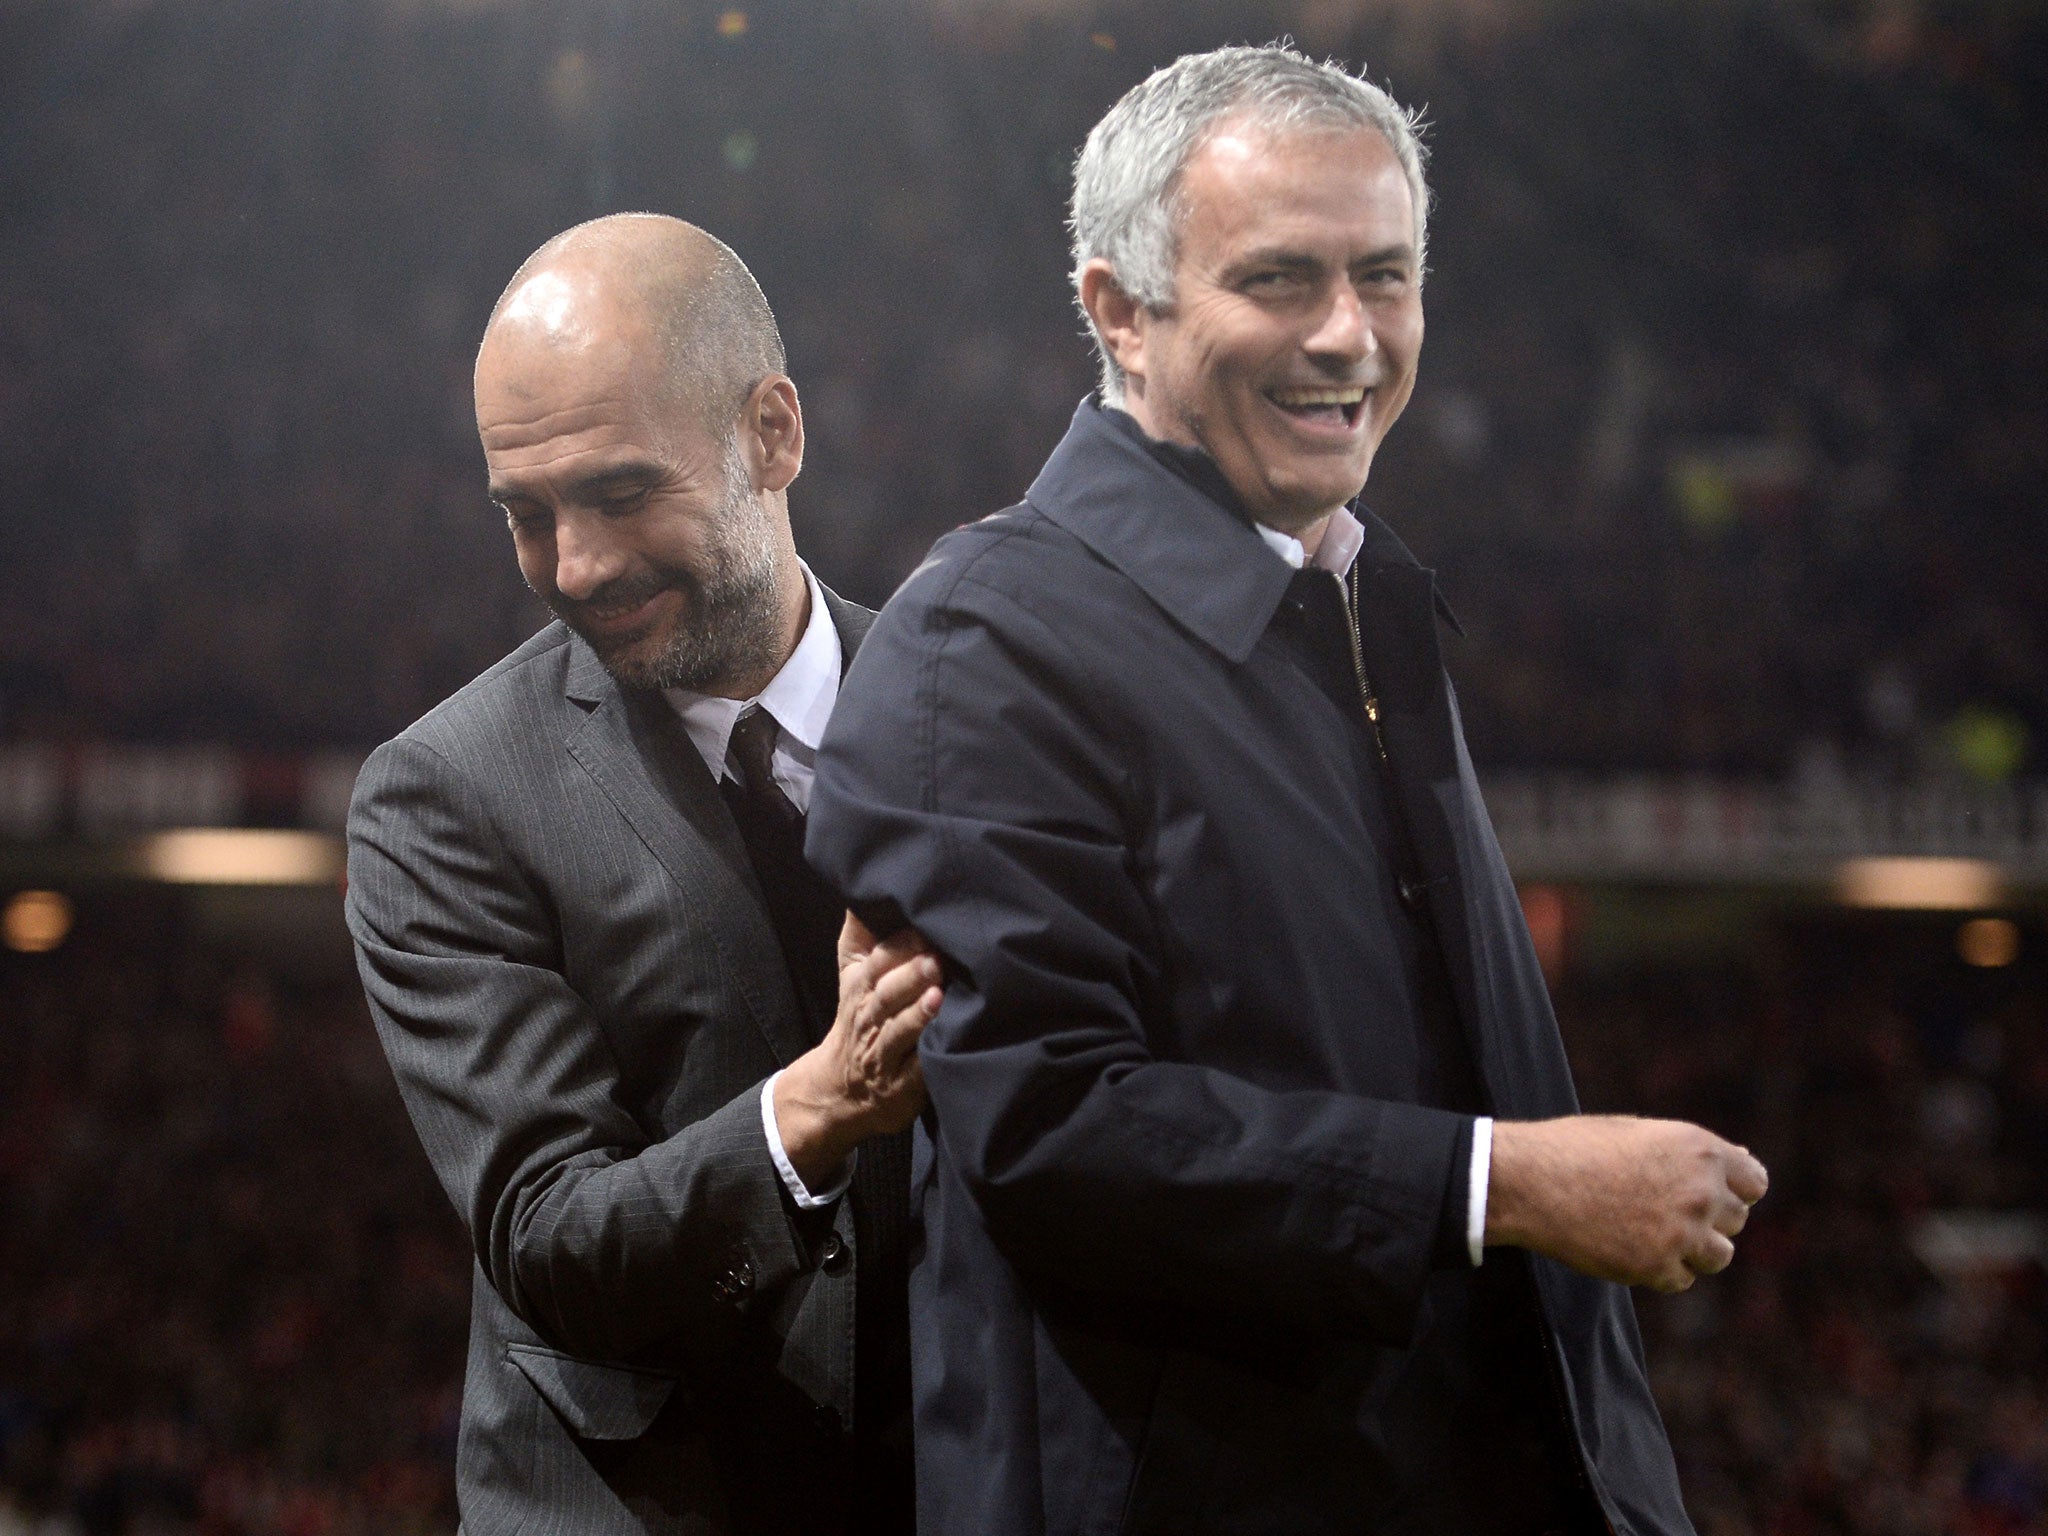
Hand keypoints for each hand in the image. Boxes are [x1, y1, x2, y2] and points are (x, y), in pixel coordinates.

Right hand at [773, 914, 941, 1189]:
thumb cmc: (858, 1018)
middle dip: (910, 976)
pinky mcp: (901, 1085)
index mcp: (861, 987)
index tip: (925, 928)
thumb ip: (859, 934)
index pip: (877, 962)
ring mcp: (884, 1054)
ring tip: (938, 996)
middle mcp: (870, 1018)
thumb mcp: (851, 974)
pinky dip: (929, 1057)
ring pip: (898, 1032)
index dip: (900, 946)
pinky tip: (946, 1044)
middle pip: (887, 995)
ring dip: (917, 1015)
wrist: (840, 1087)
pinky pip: (916, 1070)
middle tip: (935, 960)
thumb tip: (861, 891)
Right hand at [1485, 1115, 1767, 1291]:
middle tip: (1662, 1210)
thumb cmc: (1577, 1149)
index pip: (1754, 1182)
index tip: (1711, 1196)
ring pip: (1718, 1255)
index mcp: (1699, 1150)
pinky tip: (1628, 1246)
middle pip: (1736, 1220)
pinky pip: (1682, 1278)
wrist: (1530, 1181)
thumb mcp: (1640, 1133)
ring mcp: (1682, 1233)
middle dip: (1708, 1218)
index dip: (1733, 1189)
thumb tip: (1743, 1159)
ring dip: (1692, 1248)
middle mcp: (1701, 1191)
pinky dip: (1662, 1269)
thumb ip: (1692, 1153)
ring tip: (1649, 1232)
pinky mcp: (1658, 1268)